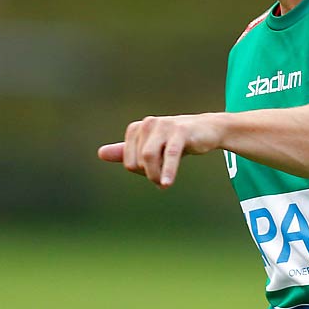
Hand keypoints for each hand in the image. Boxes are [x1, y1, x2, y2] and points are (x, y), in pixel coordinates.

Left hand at [98, 113, 224, 187]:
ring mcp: (163, 126)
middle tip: (162, 178)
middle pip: (137, 161)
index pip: (128, 160)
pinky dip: (167, 171)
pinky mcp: (180, 132)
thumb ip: (126, 151)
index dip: (141, 172)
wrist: (208, 129)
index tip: (155, 171)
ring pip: (148, 157)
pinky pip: (169, 155)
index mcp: (137, 128)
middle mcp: (147, 124)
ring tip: (165, 183)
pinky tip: (167, 184)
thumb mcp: (151, 146)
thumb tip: (100, 153)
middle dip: (149, 174)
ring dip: (156, 175)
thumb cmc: (176, 140)